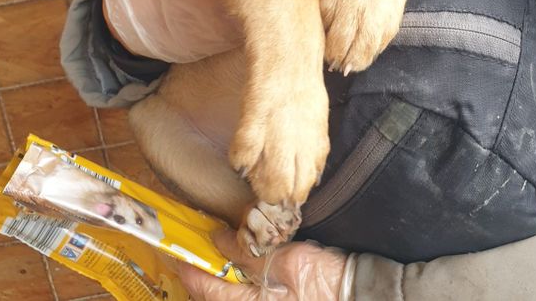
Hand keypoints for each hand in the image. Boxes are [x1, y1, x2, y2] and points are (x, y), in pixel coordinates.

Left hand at [178, 229, 348, 299]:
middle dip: (204, 272)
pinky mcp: (277, 300)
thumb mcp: (286, 263)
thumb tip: (219, 240)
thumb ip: (251, 254)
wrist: (357, 293)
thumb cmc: (325, 283)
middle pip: (217, 294)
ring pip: (232, 294)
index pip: (210, 289)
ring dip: (222, 272)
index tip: (178, 253)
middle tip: (195, 246)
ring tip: (215, 250)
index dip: (191, 270)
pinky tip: (240, 260)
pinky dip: (239, 276)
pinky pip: (248, 292)